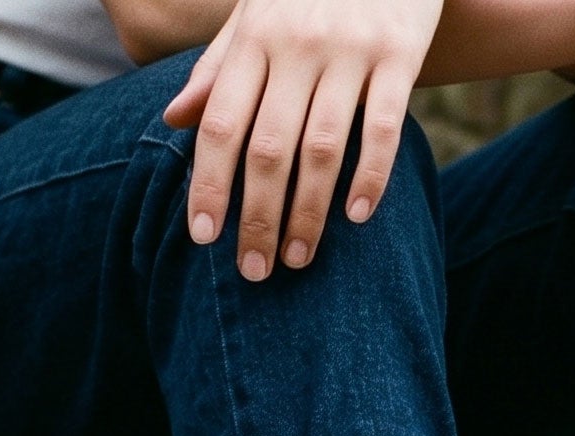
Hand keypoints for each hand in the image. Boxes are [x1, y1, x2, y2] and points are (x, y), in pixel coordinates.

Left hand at [162, 0, 444, 279]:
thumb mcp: (254, 13)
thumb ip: (218, 67)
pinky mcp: (400, 54)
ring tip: (298, 259)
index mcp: (254, 38)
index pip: (220, 124)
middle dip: (257, 217)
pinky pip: (383, 128)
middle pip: (268, 148)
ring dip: (308, 212)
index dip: (208, 184)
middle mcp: (297, 45)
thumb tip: (174, 121)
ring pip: (322, 148)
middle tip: (254, 270)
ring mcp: (350, 50)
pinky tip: (358, 218)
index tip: (204, 237)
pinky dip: (370, 177)